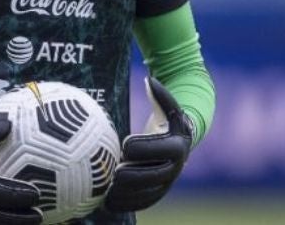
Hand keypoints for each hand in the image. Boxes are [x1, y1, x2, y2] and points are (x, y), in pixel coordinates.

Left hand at [104, 77, 192, 211]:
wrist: (178, 140)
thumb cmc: (166, 119)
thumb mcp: (166, 106)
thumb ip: (161, 94)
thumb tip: (150, 79)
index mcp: (178, 145)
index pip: (164, 149)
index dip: (146, 147)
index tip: (125, 143)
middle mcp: (176, 166)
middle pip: (157, 175)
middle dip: (136, 176)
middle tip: (115, 173)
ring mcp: (167, 182)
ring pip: (150, 192)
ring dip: (129, 194)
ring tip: (108, 191)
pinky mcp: (157, 192)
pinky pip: (143, 201)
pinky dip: (126, 204)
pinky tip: (106, 203)